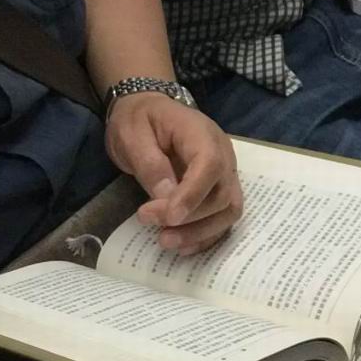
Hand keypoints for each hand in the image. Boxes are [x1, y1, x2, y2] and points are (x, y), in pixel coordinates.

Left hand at [105, 93, 242, 254]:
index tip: (169, 218)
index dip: (193, 195)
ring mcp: (225, 173)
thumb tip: (166, 198)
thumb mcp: (132, 135)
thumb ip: (150, 164)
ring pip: (229, 211)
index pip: (210, 165)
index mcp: (201, 133)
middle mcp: (223, 154)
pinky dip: (206, 236)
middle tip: (150, 223)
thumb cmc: (139, 120)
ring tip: (166, 242)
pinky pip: (222, 219)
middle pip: (223, 194)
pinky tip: (183, 247)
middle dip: (190, 218)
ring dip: (201, 233)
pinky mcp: (219, 190)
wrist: (147, 112)